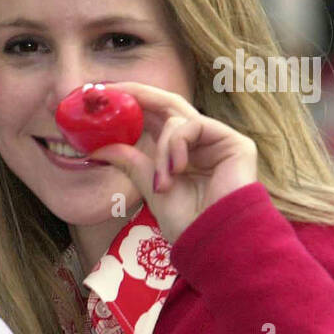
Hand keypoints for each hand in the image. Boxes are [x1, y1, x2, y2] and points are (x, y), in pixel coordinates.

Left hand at [87, 81, 258, 241]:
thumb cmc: (187, 222)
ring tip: (162, 182)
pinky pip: (193, 126)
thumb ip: (131, 163)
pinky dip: (176, 146)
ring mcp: (218, 140)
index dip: (132, 103)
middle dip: (137, 94)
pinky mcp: (235, 142)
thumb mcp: (150, 188)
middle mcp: (200, 142)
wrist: (213, 242)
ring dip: (160, 149)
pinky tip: (177, 171)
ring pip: (176, 120)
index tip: (102, 95)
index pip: (156, 117)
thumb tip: (98, 148)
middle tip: (108, 91)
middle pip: (168, 104)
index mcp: (181, 151)